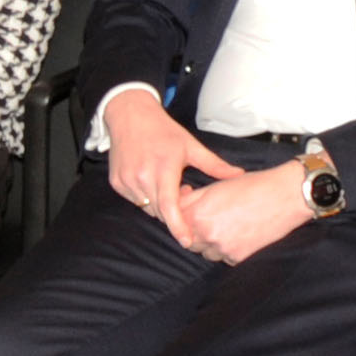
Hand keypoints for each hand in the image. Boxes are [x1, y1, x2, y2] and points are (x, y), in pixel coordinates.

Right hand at [98, 86, 235, 225]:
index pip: (169, 205)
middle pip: (159, 211)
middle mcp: (142, 175)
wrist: (129, 114)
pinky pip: (134, 200)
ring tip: (166, 185)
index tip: (186, 241)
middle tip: (182, 193)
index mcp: (163, 167)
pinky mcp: (116, 182)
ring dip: (158, 205)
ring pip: (146, 207)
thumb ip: (214, 165)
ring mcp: (127, 180)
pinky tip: (150, 181)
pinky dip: (144, 197)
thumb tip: (239, 175)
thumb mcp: (190, 146)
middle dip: (172, 212)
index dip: (178, 226)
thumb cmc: (163, 131)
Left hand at [177, 161, 316, 265]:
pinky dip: (227, 249)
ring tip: (226, 225)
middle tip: (209, 218)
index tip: (189, 208)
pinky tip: (238, 234)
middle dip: (194, 230)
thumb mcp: (216, 187)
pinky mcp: (237, 258)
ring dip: (210, 242)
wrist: (284, 196)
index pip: (175, 221)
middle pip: (188, 240)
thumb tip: (180, 202)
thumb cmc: (253, 187)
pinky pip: (224, 258)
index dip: (180, 214)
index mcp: (198, 213)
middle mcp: (207, 233)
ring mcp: (222, 248)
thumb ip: (193, 199)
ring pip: (205, 252)